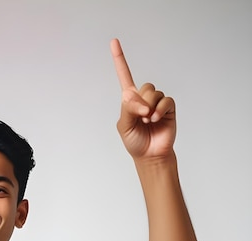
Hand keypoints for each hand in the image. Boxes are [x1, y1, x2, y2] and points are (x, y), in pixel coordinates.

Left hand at [110, 39, 175, 161]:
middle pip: (144, 87)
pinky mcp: (169, 108)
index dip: (120, 59)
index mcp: (130, 101)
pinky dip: (160, 109)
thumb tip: (134, 96)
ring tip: (148, 121)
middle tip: (141, 116)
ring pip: (154, 93)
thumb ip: (127, 109)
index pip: (125, 76)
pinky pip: (166, 101)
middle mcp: (144, 98)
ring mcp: (157, 102)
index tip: (114, 42)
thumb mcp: (124, 126)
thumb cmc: (135, 141)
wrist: (150, 155)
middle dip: (141, 102)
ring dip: (150, 107)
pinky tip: (156, 119)